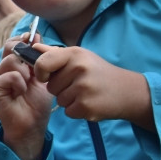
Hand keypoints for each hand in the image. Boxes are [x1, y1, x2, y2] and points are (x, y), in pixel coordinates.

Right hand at [0, 37, 54, 159]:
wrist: (33, 125)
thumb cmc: (37, 103)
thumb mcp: (43, 77)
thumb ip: (40, 59)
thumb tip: (37, 37)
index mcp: (15, 64)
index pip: (14, 42)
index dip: (24, 39)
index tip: (36, 42)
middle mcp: (5, 69)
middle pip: (9, 46)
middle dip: (25, 52)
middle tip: (35, 65)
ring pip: (10, 60)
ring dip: (24, 70)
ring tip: (30, 81)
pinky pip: (7, 76)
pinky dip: (19, 82)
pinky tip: (23, 91)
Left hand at [31, 44, 153, 130]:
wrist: (127, 91)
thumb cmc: (99, 72)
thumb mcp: (80, 57)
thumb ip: (54, 54)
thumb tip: (33, 47)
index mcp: (74, 54)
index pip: (42, 63)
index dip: (40, 72)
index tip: (46, 76)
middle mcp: (78, 69)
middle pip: (51, 86)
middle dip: (61, 88)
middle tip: (80, 84)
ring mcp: (83, 88)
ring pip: (59, 100)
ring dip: (70, 100)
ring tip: (87, 93)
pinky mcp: (86, 106)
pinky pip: (68, 111)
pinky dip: (77, 110)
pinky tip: (90, 102)